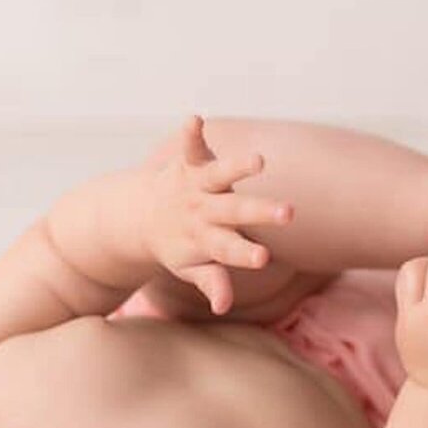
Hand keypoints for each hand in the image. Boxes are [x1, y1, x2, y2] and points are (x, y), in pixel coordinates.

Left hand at [138, 116, 293, 314]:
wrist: (138, 218)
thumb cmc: (177, 247)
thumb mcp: (191, 268)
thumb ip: (210, 283)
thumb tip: (221, 308)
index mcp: (206, 240)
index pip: (229, 250)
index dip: (245, 255)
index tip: (263, 259)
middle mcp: (203, 212)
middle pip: (235, 212)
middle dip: (261, 213)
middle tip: (289, 213)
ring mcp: (196, 186)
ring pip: (219, 176)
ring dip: (238, 167)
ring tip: (259, 161)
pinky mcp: (187, 164)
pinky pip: (190, 147)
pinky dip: (191, 134)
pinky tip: (195, 119)